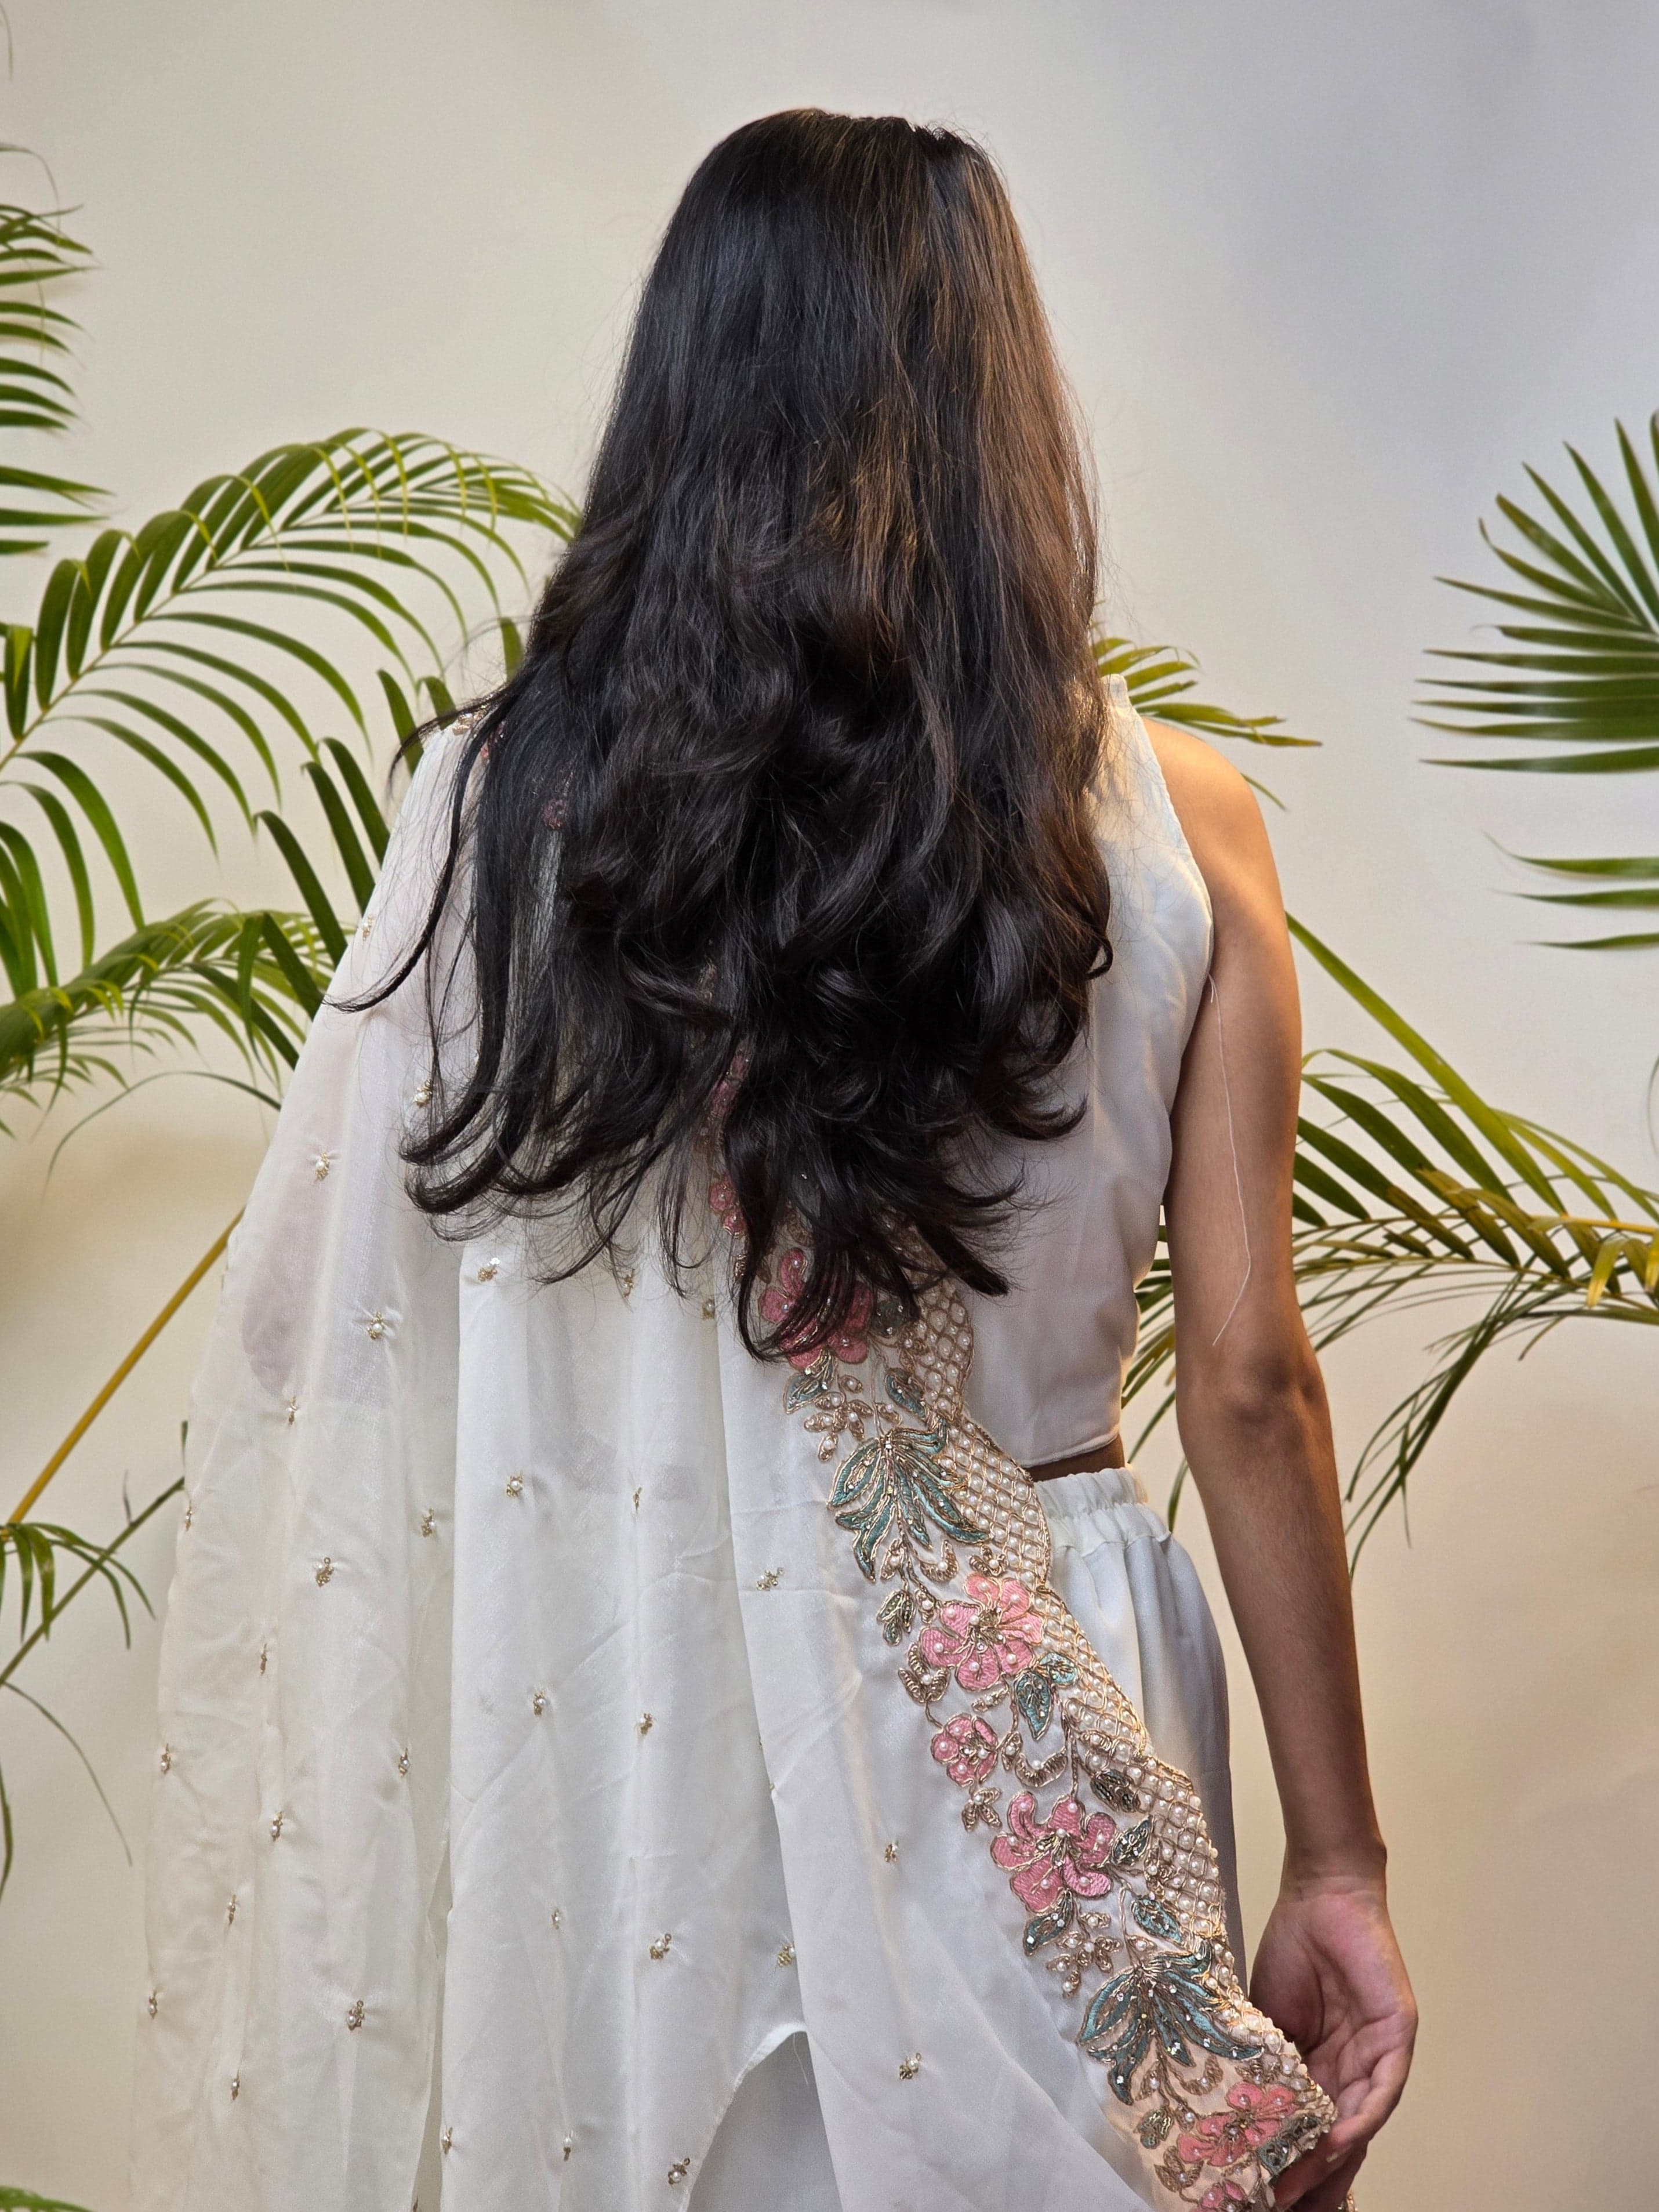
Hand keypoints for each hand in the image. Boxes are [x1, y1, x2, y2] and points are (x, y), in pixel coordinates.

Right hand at [1247, 1872, 1415, 2208]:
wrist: (1319, 1894)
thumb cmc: (1291, 1948)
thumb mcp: (1264, 2018)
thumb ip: (1263, 2063)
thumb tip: (1237, 2116)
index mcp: (1321, 2066)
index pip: (1309, 2127)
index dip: (1290, 2161)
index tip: (1260, 2191)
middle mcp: (1353, 2070)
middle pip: (1337, 2138)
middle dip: (1311, 2177)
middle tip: (1279, 2206)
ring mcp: (1378, 2056)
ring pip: (1358, 2124)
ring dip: (1329, 2159)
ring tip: (1297, 2188)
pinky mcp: (1398, 2038)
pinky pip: (1382, 2092)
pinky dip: (1359, 2121)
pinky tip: (1335, 2143)